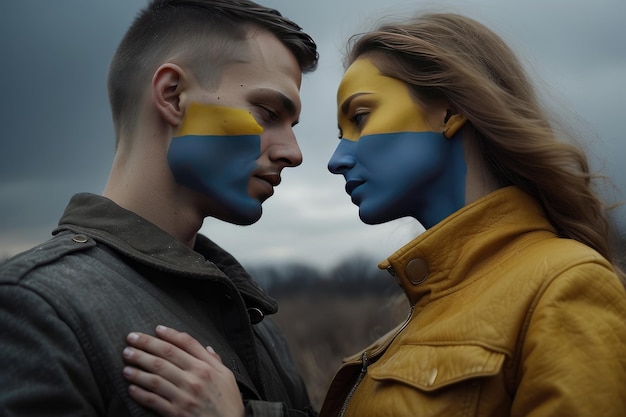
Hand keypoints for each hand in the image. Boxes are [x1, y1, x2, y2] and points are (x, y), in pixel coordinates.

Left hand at [122, 325, 243, 416]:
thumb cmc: (228, 402)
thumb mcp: (227, 377)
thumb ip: (215, 361)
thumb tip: (206, 347)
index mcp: (207, 367)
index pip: (185, 344)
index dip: (169, 334)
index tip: (155, 329)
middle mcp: (195, 378)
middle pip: (165, 356)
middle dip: (145, 346)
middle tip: (130, 339)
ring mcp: (185, 395)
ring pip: (156, 377)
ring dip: (138, 368)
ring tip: (126, 362)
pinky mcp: (176, 412)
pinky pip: (154, 400)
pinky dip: (141, 393)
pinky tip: (131, 387)